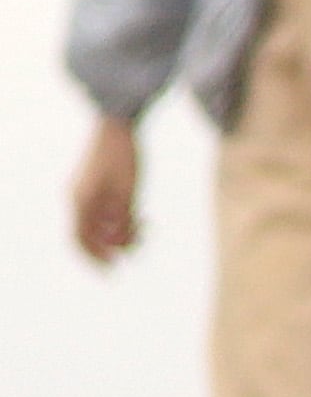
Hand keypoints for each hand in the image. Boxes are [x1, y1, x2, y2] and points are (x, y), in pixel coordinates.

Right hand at [70, 113, 138, 261]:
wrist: (119, 126)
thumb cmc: (123, 156)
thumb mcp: (128, 191)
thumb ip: (122, 217)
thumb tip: (119, 244)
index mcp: (81, 200)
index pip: (80, 239)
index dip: (94, 258)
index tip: (113, 271)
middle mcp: (80, 198)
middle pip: (92, 234)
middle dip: (115, 244)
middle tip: (139, 244)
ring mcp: (88, 192)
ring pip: (102, 224)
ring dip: (122, 232)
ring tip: (145, 229)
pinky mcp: (99, 187)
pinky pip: (107, 212)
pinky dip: (123, 219)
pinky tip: (142, 219)